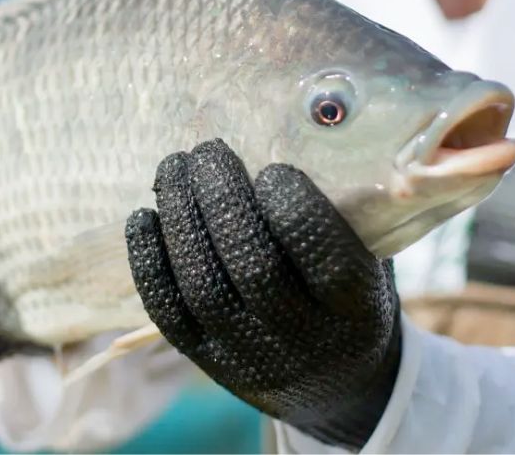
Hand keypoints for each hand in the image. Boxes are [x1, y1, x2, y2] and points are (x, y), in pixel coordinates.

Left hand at [125, 139, 401, 449]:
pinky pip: (167, 312)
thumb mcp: (371, 257)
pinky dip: (149, 260)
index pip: (325, 260)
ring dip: (181, 218)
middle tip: (210, 150)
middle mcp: (304, 340)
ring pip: (204, 287)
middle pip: (254, 268)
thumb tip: (297, 130)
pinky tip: (142, 216)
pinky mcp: (208, 362)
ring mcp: (250, 356)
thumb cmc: (350, 294)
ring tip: (174, 168)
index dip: (295, 208)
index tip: (274, 169)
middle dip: (224, 199)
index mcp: (357, 310)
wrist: (339, 383)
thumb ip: (344, 209)